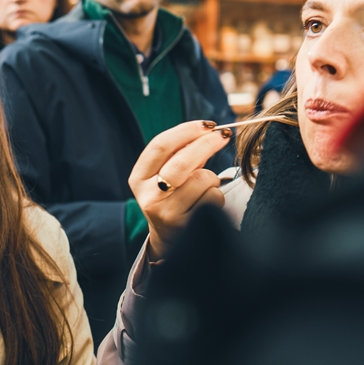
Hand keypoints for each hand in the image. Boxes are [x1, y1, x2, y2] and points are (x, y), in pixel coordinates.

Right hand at [129, 121, 230, 259]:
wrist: (171, 239)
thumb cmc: (173, 197)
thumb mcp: (166, 174)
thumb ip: (182, 152)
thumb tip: (210, 130)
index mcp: (139, 177)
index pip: (160, 146)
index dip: (186, 131)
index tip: (207, 124)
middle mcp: (148, 196)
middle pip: (181, 162)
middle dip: (207, 144)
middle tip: (224, 135)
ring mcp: (166, 213)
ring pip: (202, 179)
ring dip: (212, 178)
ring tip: (204, 187)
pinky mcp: (185, 226)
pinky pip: (212, 198)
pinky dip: (216, 195)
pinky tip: (207, 203)